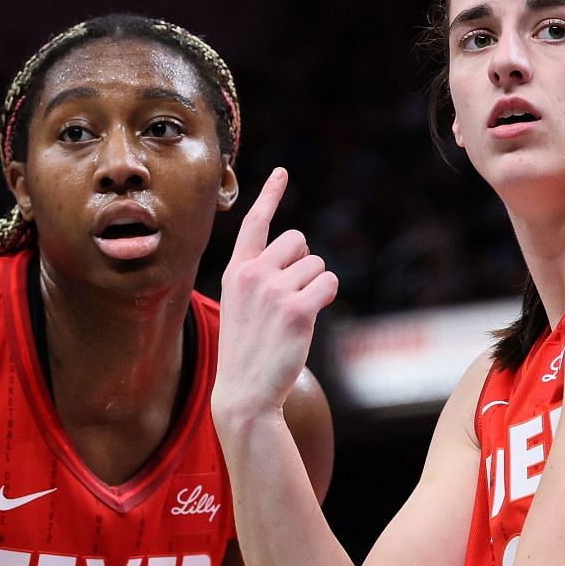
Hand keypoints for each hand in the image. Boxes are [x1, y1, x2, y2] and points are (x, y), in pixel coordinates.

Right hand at [212, 168, 338, 425]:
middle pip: (299, 240)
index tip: (283, 172)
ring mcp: (274, 291)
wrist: (244, 393)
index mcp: (235, 271)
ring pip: (317, 265)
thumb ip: (260, 276)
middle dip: (304, 264)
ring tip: (294, 316)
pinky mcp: (297, 310)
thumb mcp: (241, 306)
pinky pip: (329, 283)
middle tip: (292, 296)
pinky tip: (309, 318)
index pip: (255, 223)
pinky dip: (326, 297)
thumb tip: (301, 255)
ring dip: (316, 286)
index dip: (271, 195)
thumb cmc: (247, 351)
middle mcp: (252, 274)